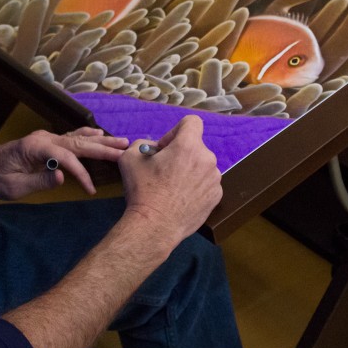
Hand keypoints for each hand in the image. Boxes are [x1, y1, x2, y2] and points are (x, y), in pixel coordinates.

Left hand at [0, 128, 127, 200]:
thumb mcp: (14, 186)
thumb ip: (40, 180)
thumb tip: (63, 176)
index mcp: (36, 147)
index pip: (67, 159)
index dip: (81, 174)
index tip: (91, 190)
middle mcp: (44, 138)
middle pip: (79, 143)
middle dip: (104, 147)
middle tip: (126, 150)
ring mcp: (47, 137)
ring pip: (79, 138)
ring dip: (101, 140)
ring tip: (122, 142)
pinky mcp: (47, 141)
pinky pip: (72, 137)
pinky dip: (88, 136)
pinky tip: (99, 134)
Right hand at [117, 115, 221, 246]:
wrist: (155, 225)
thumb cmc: (142, 190)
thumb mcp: (130, 158)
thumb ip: (142, 144)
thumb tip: (155, 149)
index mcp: (188, 145)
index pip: (192, 122)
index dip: (175, 131)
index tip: (164, 148)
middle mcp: (207, 159)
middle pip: (196, 147)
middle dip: (181, 154)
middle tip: (164, 171)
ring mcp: (215, 179)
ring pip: (202, 166)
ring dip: (189, 171)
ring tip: (172, 188)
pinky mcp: (216, 197)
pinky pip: (206, 184)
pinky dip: (196, 188)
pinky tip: (181, 200)